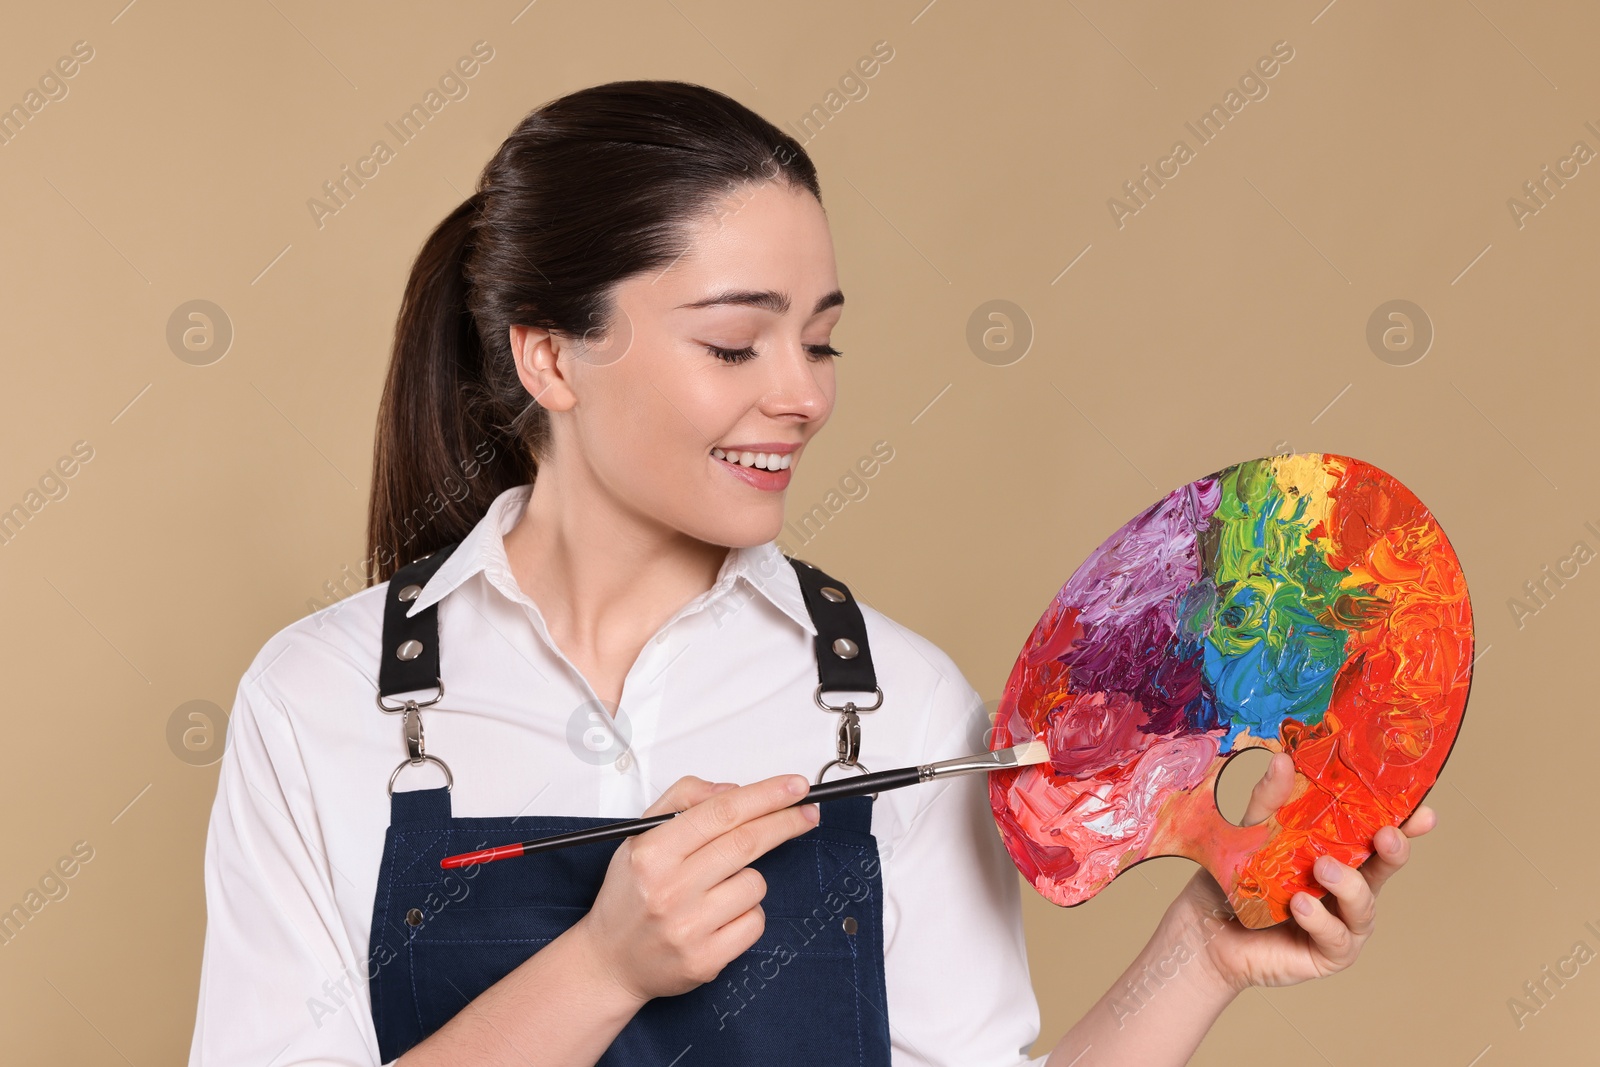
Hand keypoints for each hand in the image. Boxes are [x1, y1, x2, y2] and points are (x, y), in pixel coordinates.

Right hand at [572, 773, 819, 1002]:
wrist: (609, 961)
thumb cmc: (629, 896)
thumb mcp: (640, 836)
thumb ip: (683, 801)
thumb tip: (734, 791)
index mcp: (652, 853)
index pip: (721, 812)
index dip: (765, 795)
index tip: (794, 786)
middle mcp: (668, 890)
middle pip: (746, 842)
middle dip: (785, 822)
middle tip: (807, 812)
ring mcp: (688, 928)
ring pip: (755, 884)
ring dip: (749, 879)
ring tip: (718, 889)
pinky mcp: (706, 960)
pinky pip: (754, 922)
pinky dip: (746, 914)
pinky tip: (720, 917)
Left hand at [1173, 751, 1437, 994]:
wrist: (1204, 928)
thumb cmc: (1233, 878)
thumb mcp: (1247, 832)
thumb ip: (1268, 801)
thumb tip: (1282, 759)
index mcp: (1337, 851)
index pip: (1376, 834)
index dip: (1404, 823)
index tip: (1423, 810)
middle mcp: (1347, 886)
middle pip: (1385, 867)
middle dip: (1394, 850)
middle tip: (1387, 835)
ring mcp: (1342, 921)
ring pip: (1364, 904)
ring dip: (1348, 884)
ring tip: (1323, 869)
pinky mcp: (1328, 952)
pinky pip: (1335, 936)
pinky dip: (1320, 919)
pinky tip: (1301, 905)